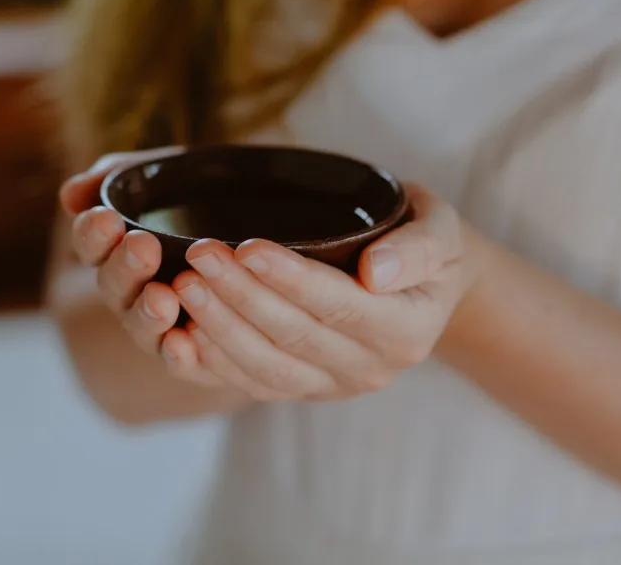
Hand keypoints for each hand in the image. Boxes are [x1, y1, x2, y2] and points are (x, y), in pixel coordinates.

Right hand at [60, 148, 230, 387]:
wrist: (258, 237)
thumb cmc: (201, 201)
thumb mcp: (165, 174)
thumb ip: (118, 176)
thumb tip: (70, 194)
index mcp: (116, 250)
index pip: (92, 242)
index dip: (93, 233)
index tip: (107, 217)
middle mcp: (131, 293)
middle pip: (113, 285)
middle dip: (126, 266)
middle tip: (143, 247)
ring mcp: (160, 326)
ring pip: (143, 326)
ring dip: (148, 313)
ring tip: (163, 299)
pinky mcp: (195, 355)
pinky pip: (179, 361)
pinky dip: (177, 355)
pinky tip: (183, 343)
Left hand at [171, 185, 475, 400]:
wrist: (422, 289)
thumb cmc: (424, 246)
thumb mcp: (440, 232)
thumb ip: (416, 250)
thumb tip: (375, 272)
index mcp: (406, 330)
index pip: (340, 306)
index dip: (292, 280)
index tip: (247, 247)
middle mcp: (369, 368)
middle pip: (293, 336)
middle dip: (241, 296)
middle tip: (200, 255)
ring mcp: (333, 386)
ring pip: (265, 366)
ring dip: (219, 326)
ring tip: (182, 285)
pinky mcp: (302, 388)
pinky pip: (251, 383)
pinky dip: (213, 360)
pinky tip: (181, 330)